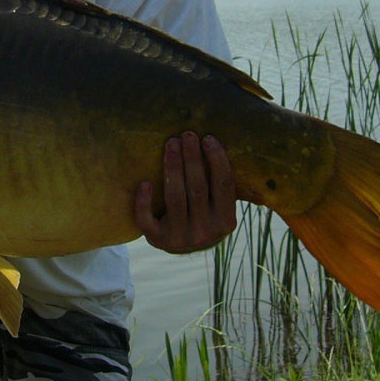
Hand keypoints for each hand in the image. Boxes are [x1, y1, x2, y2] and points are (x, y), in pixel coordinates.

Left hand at [134, 132, 237, 253]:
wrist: (183, 245)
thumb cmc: (203, 214)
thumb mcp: (220, 207)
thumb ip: (224, 185)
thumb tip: (236, 145)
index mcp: (226, 221)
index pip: (224, 186)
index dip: (217, 160)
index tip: (208, 138)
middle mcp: (206, 231)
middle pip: (197, 188)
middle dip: (192, 159)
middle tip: (187, 135)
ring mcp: (181, 237)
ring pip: (175, 198)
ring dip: (172, 168)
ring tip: (171, 145)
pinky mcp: (158, 240)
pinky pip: (147, 220)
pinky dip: (144, 202)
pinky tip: (144, 183)